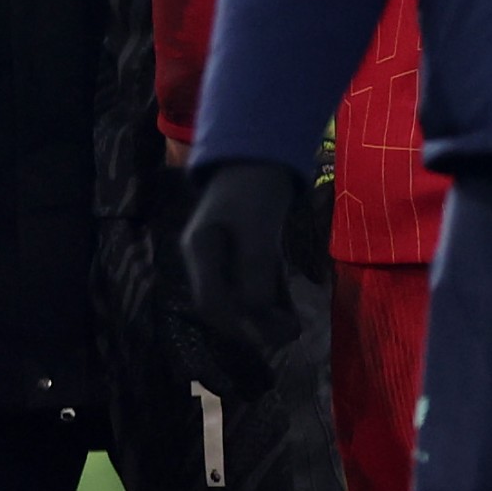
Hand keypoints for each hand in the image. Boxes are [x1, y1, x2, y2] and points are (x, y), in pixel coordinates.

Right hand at [178, 159, 305, 363]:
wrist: (257, 157)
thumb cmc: (255, 190)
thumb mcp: (259, 232)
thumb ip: (256, 273)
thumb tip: (261, 317)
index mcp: (199, 249)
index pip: (211, 301)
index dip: (240, 324)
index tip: (273, 332)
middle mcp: (202, 257)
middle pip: (220, 304)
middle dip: (252, 324)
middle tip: (288, 333)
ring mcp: (215, 257)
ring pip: (234, 297)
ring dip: (262, 314)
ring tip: (292, 325)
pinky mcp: (233, 254)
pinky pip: (246, 284)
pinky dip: (266, 298)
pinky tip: (287, 308)